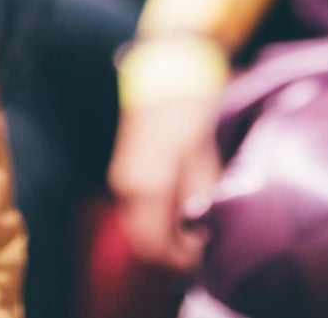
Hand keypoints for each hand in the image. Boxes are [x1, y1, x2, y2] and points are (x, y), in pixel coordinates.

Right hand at [108, 93, 221, 270]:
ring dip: (165, 234)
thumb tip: (202, 233)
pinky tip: (183, 208)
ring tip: (197, 227)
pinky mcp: (126, 170)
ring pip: (140, 225)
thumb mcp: (204, 158)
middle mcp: (126, 187)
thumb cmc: (189, 109)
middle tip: (203, 245)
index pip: (153, 246)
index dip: (179, 260)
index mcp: (145, 187)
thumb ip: (199, 201)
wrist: (167, 69)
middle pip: (142, 240)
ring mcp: (122, 178)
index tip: (205, 256)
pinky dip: (158, 218)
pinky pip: (139, 208)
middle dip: (172, 251)